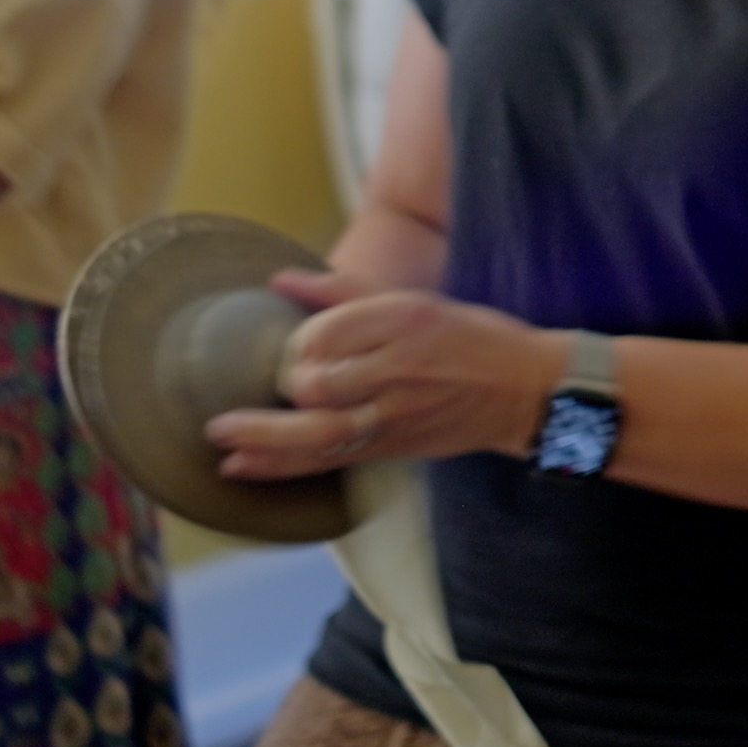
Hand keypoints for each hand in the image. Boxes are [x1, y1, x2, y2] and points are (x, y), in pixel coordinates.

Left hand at [208, 271, 563, 479]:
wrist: (527, 390)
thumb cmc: (470, 338)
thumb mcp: (417, 300)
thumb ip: (345, 291)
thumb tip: (280, 280)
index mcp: (405, 319)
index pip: (328, 332)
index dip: (301, 343)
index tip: (297, 347)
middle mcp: (400, 366)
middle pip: (319, 384)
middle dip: (282, 389)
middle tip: (264, 382)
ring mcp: (398, 411)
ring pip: (319, 430)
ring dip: (264, 436)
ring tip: (220, 434)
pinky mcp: (396, 445)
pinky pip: (331, 458)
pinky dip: (283, 465)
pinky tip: (242, 466)